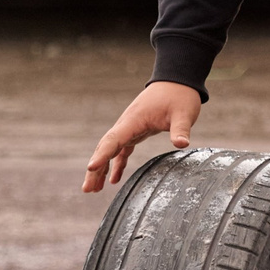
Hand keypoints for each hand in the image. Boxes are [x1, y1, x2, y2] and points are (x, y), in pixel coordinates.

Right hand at [82, 80, 201, 192]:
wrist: (178, 81)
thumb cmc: (180, 96)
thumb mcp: (183, 113)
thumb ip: (180, 129)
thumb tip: (182, 144)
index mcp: (134, 120)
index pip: (114, 139)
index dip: (102, 155)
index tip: (90, 167)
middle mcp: (127, 124)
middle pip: (105, 147)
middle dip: (95, 168)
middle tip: (87, 189)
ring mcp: (130, 127)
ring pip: (110, 149)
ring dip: (101, 168)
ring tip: (93, 189)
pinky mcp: (137, 131)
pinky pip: (121, 150)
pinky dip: (116, 164)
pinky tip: (113, 180)